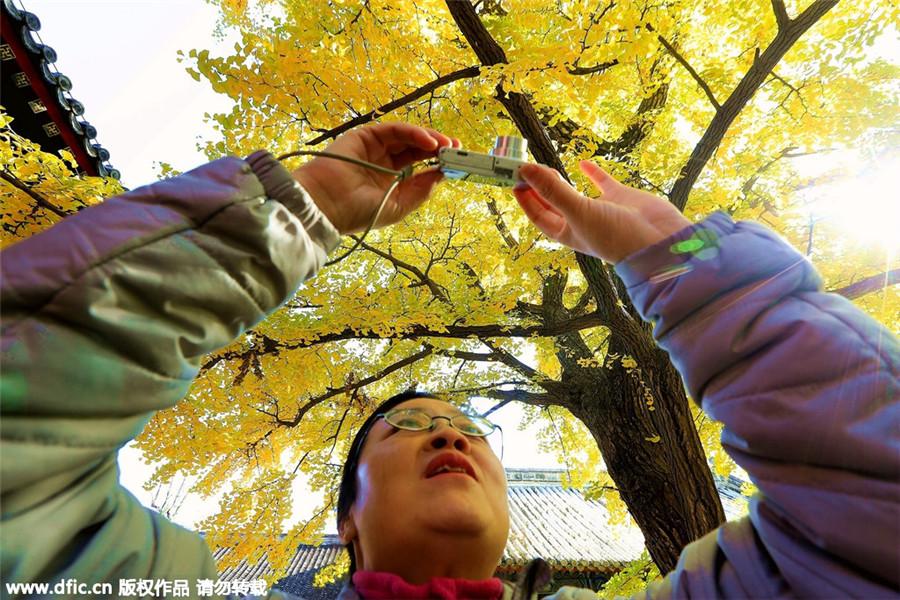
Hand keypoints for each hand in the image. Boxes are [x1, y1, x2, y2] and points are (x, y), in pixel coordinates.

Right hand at [291, 122, 458, 233]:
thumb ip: (420, 190)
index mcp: (390, 182)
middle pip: (417, 150)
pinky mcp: (365, 136)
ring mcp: (375, 148)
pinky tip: (429, 142)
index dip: (438, 163)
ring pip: (408, 138)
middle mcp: (384, 163)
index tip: (457, 163)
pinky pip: (395, 130)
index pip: (419, 168)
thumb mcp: (398, 206)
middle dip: (439, 148)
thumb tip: (442, 175)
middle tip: (456, 150)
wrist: (325, 205)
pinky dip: (414, 133)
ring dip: (430, 139)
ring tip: (446, 146)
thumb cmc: (357, 212)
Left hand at [513, 161, 691, 263]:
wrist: (660, 241)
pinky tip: (581, 163)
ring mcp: (601, 210)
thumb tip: (525, 170)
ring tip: (546, 169)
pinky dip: (592, 173)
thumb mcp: (578, 212)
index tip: (514, 181)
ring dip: (559, 183)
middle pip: (552, 205)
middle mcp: (582, 223)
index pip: (539, 216)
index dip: (526, 200)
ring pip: (574, 194)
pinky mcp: (620, 198)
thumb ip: (553, 190)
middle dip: (538, 190)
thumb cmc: (616, 237)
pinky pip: (602, 183)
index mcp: (568, 233)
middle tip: (526, 171)